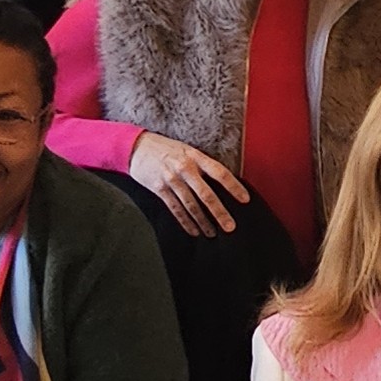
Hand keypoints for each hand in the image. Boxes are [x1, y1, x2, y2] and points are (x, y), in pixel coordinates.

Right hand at [128, 130, 249, 235]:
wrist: (136, 146)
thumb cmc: (165, 149)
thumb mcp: (187, 150)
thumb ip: (202, 164)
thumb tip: (222, 183)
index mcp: (195, 157)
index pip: (220, 172)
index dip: (234, 186)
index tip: (245, 199)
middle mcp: (184, 168)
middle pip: (206, 194)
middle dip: (219, 212)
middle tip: (230, 226)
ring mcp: (171, 179)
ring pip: (191, 205)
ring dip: (203, 221)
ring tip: (212, 233)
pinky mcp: (159, 189)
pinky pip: (175, 209)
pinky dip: (186, 222)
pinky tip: (194, 231)